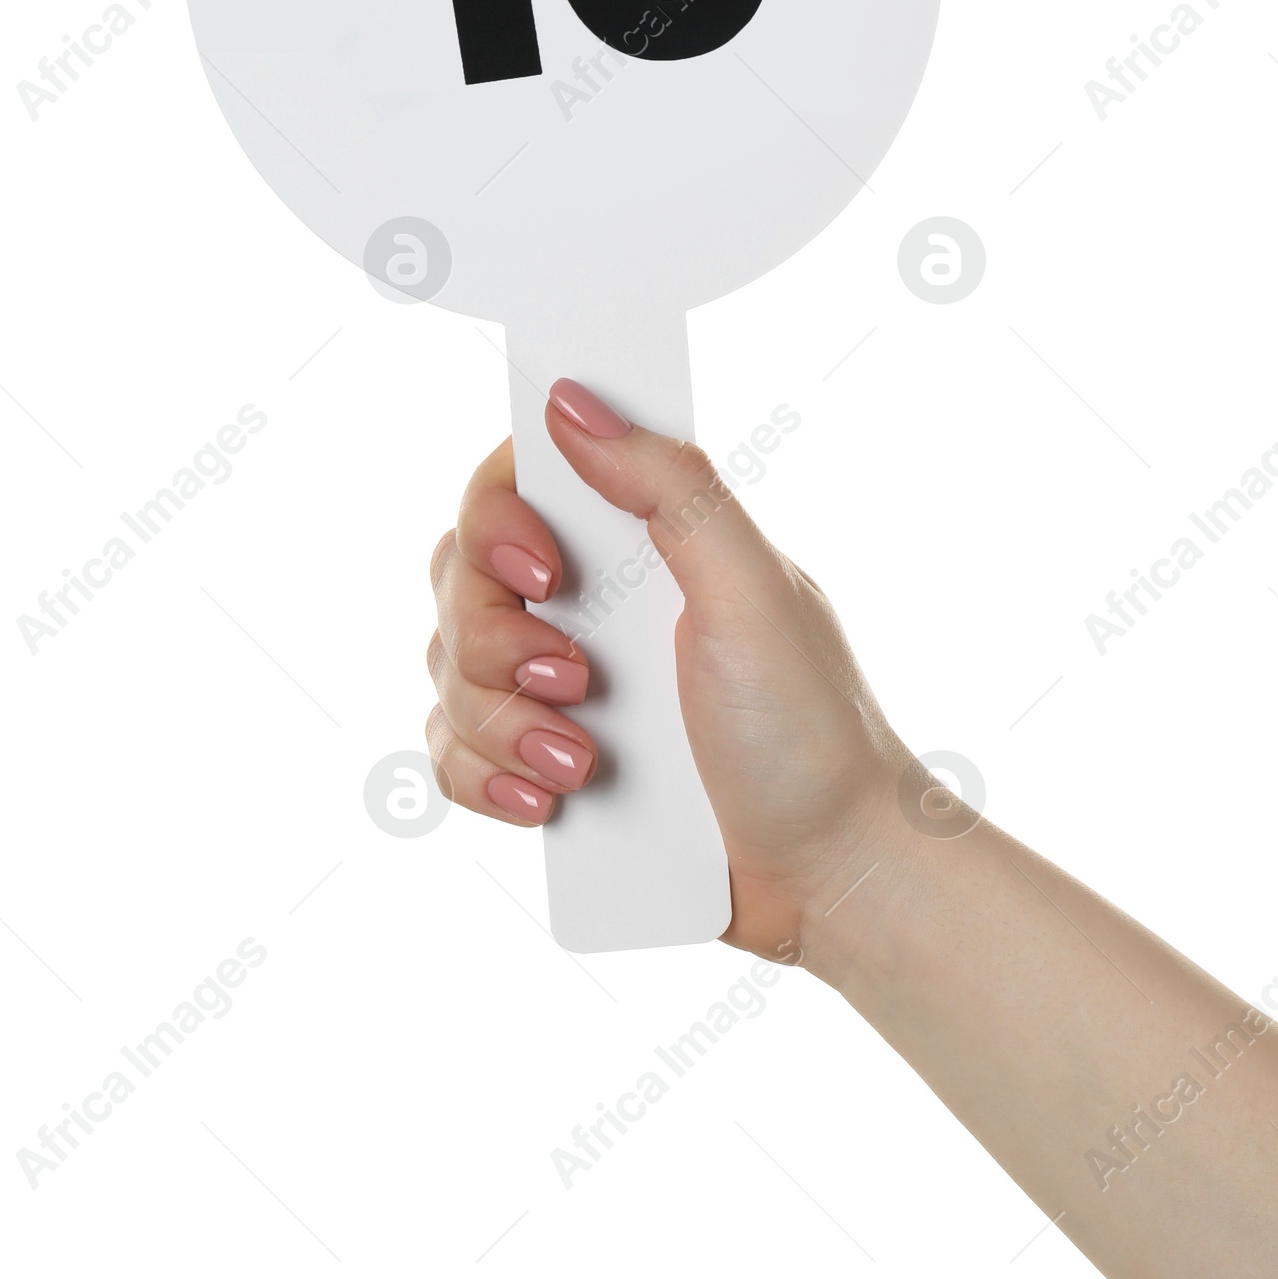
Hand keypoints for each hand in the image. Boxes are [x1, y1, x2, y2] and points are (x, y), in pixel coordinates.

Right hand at [426, 379, 918, 965]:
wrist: (830, 875)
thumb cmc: (812, 730)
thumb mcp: (753, 592)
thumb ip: (671, 488)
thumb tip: (573, 402)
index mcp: (643, 543)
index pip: (516, 486)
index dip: (500, 520)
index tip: (545, 572)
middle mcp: (592, 605)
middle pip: (461, 580)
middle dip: (494, 641)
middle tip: (575, 682)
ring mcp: (560, 688)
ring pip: (447, 672)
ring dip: (498, 721)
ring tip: (580, 765)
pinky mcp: (542, 767)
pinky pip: (453, 753)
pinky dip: (482, 777)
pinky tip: (545, 802)